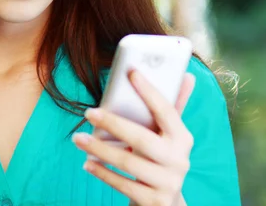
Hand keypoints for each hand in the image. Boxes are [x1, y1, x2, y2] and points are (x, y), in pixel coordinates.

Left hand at [73, 69, 195, 205]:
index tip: (131, 73)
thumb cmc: (160, 160)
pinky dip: (102, 173)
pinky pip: (123, 184)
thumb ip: (172, 108)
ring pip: (128, 163)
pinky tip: (87, 163)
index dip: (150, 92)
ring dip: (99, 150)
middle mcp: (179, 160)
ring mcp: (168, 182)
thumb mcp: (168, 137)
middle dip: (113, 124)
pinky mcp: (155, 202)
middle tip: (89, 112)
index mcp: (183, 138)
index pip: (167, 110)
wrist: (166, 204)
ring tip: (79, 139)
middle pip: (142, 139)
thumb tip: (187, 76)